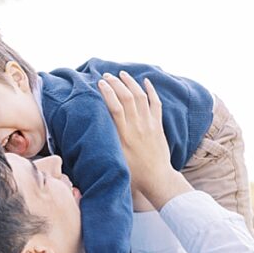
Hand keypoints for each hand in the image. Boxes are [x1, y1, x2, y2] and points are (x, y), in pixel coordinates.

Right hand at [98, 71, 190, 208]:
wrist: (156, 178)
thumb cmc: (132, 173)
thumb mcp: (115, 158)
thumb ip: (107, 142)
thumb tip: (95, 128)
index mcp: (124, 135)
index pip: (115, 107)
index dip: (107, 92)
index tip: (100, 83)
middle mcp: (137, 126)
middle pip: (127, 97)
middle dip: (116, 83)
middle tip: (107, 76)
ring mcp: (150, 124)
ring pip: (141, 96)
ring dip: (131, 83)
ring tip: (122, 74)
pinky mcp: (158, 125)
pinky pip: (156, 103)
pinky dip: (151, 90)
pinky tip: (145, 82)